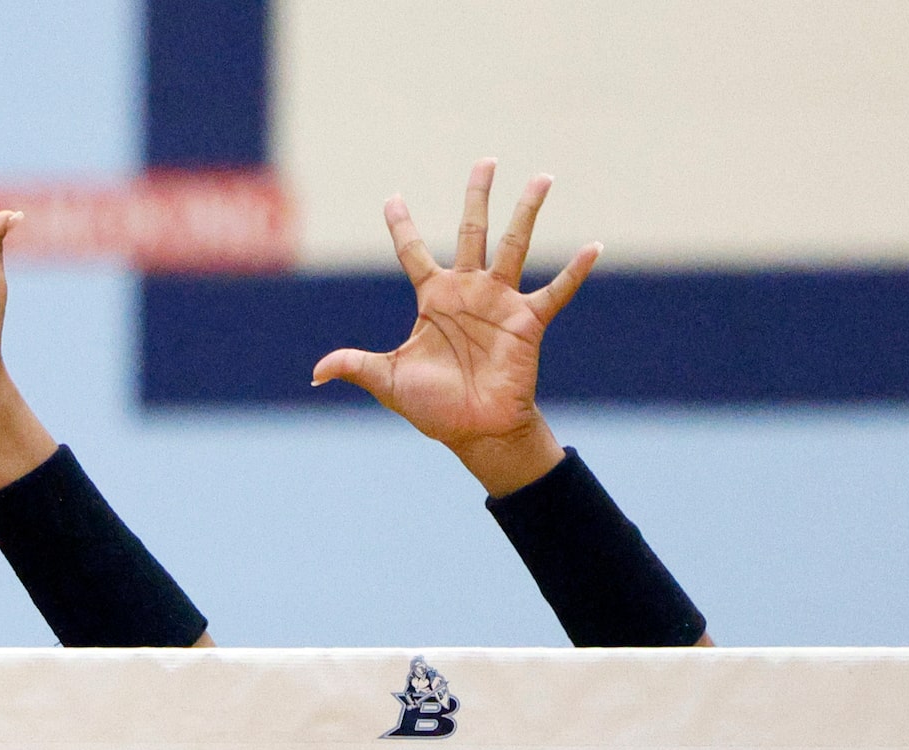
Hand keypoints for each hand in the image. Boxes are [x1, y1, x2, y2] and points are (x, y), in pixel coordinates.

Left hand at [310, 161, 599, 495]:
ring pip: (515, 246)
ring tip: (542, 178)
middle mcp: (468, 291)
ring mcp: (500, 302)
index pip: (413, 252)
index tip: (392, 196)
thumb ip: (354, 366)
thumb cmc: (433, 406)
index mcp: (433, 299)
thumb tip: (315, 373)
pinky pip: (555, 292)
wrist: (473, 431)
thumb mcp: (387, 381)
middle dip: (477, 196)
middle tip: (485, 160)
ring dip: (527, 212)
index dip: (402, 226)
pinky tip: (592, 247)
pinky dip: (574, 271)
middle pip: (472, 231)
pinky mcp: (527, 321)